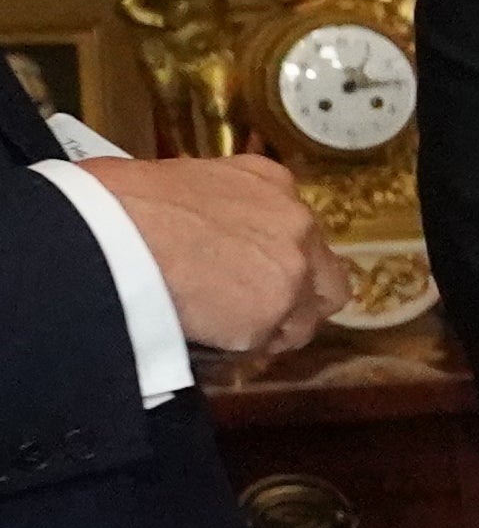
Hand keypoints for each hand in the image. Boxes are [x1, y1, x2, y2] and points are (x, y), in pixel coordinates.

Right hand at [86, 152, 336, 363]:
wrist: (108, 231)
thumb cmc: (117, 201)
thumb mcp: (173, 180)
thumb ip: (207, 205)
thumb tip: (189, 227)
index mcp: (269, 181)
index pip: (296, 229)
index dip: (276, 257)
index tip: (250, 271)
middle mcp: (295, 222)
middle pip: (321, 274)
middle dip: (295, 296)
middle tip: (255, 311)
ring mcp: (293, 268)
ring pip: (305, 315)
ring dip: (271, 327)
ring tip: (226, 331)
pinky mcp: (278, 311)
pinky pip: (271, 342)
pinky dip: (247, 346)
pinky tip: (214, 340)